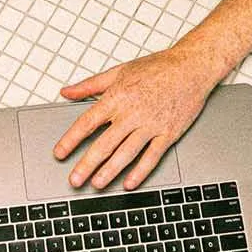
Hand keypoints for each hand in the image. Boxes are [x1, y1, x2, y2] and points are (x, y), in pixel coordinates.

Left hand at [54, 45, 223, 189]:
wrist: (191, 67)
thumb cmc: (158, 67)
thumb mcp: (119, 71)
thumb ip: (90, 85)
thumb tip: (67, 92)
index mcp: (117, 97)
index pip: (88, 122)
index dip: (71, 140)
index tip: (60, 153)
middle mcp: (132, 113)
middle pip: (105, 143)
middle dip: (87, 164)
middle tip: (75, 180)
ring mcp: (151, 124)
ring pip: (126, 153)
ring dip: (110, 171)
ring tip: (97, 184)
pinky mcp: (168, 133)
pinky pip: (152, 156)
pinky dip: (140, 171)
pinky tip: (129, 183)